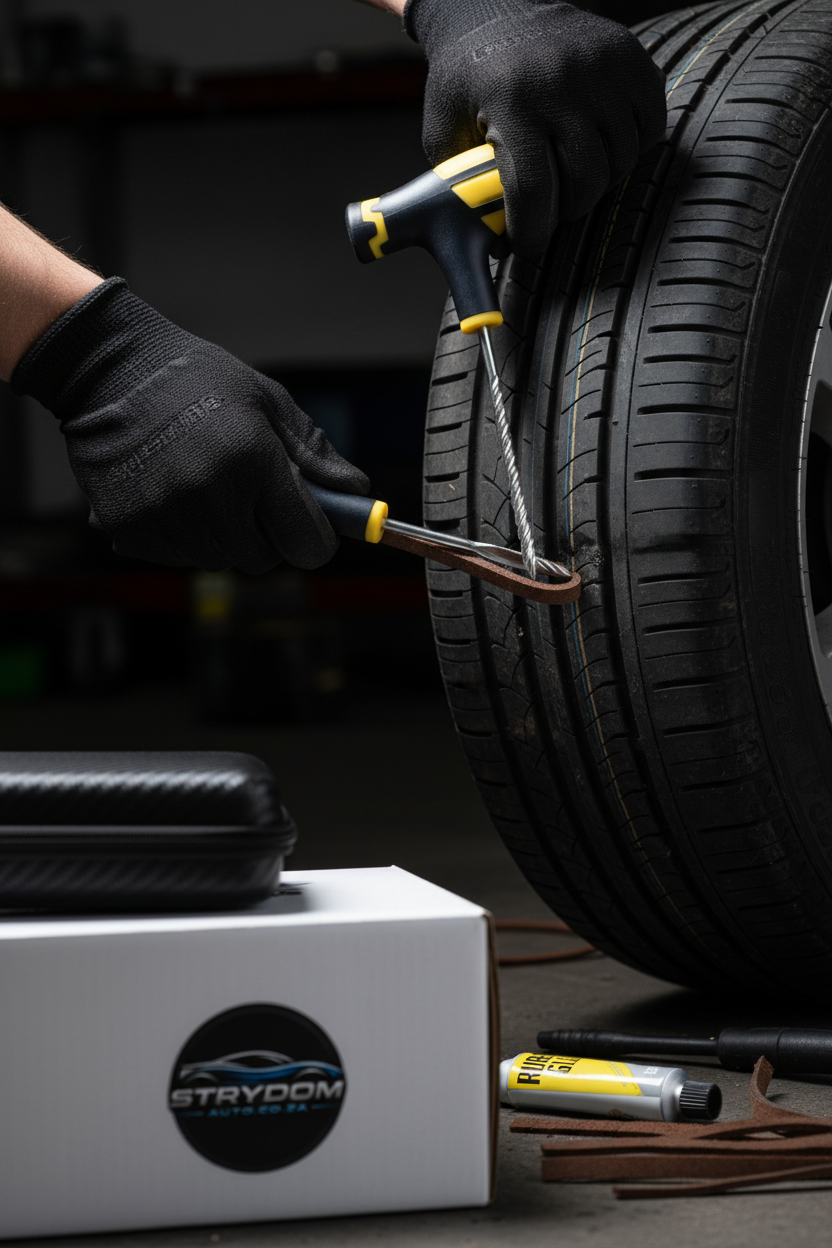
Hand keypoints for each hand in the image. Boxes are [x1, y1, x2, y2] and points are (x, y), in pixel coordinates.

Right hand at [11, 278, 368, 572]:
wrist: (110, 372)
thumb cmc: (198, 381)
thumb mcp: (268, 404)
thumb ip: (315, 456)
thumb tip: (358, 494)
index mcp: (253, 461)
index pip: (308, 543)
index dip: (316, 539)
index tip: (313, 527)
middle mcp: (210, 496)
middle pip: (264, 558)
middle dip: (267, 534)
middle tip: (251, 494)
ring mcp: (167, 517)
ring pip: (221, 559)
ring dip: (224, 535)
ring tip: (206, 484)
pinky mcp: (131, 530)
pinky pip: (179, 556)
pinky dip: (184, 536)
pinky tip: (173, 492)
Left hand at [404, 0, 666, 255]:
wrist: (495, 9)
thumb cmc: (468, 77)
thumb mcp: (444, 128)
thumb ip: (458, 186)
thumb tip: (485, 245)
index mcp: (512, 99)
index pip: (535, 190)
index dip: (533, 233)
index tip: (529, 248)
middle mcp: (563, 81)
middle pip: (586, 183)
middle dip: (567, 212)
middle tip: (550, 212)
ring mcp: (603, 68)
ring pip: (620, 163)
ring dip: (598, 184)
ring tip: (572, 178)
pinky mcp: (633, 60)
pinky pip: (649, 131)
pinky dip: (629, 152)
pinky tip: (600, 148)